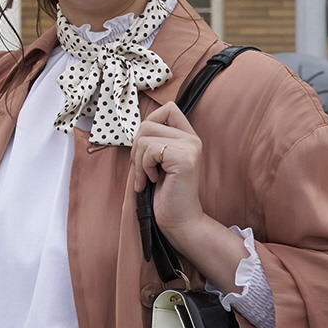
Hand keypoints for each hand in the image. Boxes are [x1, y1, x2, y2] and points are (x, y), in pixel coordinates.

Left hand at [131, 102, 206, 233]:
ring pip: (145, 136)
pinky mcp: (183, 158)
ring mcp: (189, 147)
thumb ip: (154, 140)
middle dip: (136, 147)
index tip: (146, 146)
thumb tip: (137, 127)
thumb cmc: (165, 193)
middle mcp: (192, 139)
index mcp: (187, 136)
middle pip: (148, 122)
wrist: (179, 219)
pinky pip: (149, 150)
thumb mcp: (158, 160)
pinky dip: (143, 167)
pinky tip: (152, 180)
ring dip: (138, 160)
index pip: (168, 108)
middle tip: (142, 168)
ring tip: (146, 177)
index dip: (150, 120)